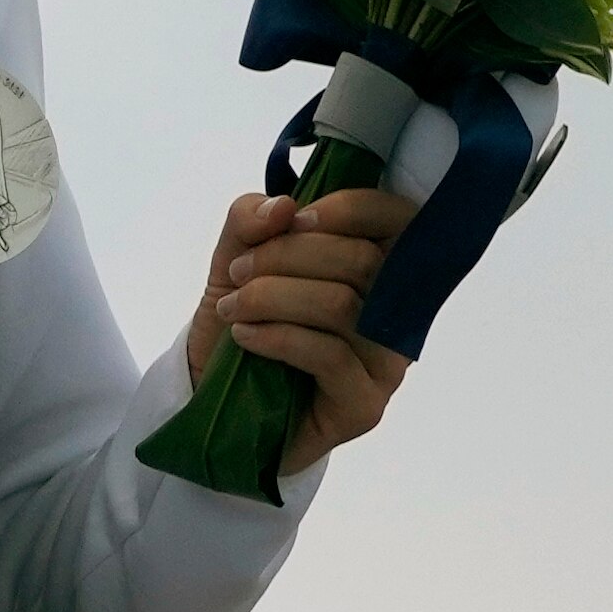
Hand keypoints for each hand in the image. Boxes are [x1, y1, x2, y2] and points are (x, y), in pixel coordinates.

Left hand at [189, 185, 414, 471]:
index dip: (351, 208)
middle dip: (287, 255)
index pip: (398, 221)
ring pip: (342, 306)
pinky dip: (277, 337)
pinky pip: (329, 356)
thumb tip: (284, 206)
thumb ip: (252, 223)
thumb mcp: (234, 261)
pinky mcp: (364, 405)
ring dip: (272, 296)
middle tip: (237, 272)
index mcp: (381, 270)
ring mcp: (387, 363)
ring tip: (230, 306)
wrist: (214, 403)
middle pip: (363, 261)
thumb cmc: (241, 324)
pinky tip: (244, 335)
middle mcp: (398, 314)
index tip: (293, 218)